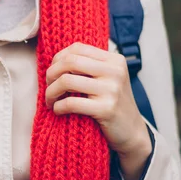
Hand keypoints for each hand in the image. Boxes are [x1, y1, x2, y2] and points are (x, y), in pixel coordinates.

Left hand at [45, 42, 151, 179]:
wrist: (132, 131)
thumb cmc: (111, 103)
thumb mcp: (108, 78)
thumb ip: (89, 66)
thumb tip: (55, 61)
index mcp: (114, 60)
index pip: (78, 48)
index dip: (58, 59)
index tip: (53, 73)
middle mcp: (115, 71)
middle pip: (70, 62)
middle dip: (51, 74)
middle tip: (48, 86)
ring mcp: (112, 90)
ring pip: (67, 81)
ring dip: (51, 92)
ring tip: (50, 101)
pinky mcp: (106, 109)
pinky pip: (71, 103)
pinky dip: (58, 106)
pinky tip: (58, 110)